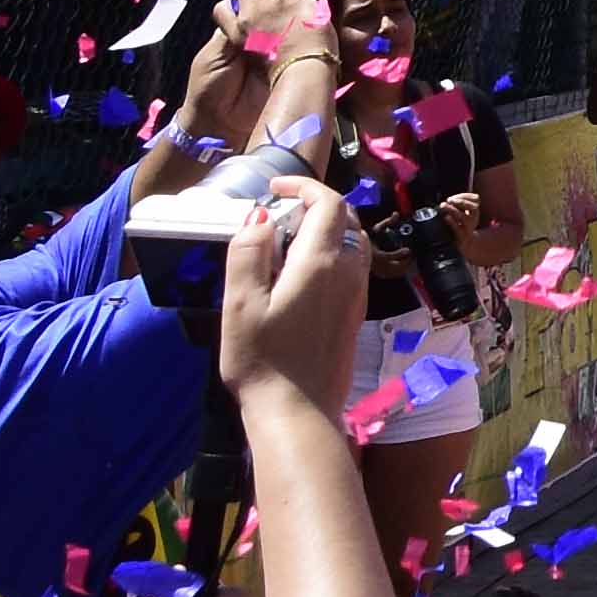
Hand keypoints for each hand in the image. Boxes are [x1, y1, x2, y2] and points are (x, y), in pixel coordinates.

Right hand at [214, 179, 368, 413]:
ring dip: (324, 228)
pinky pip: (351, 265)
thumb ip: (248, 254)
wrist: (297, 411)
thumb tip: (261, 217)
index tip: (274, 187)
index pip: (327, 203)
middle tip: (276, 213)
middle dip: (313, 204)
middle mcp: (349, 272)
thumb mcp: (240, 304)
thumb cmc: (262, 359)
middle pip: (344, 218)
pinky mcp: (354, 313)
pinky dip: (330, 252)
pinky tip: (300, 273)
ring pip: (352, 241)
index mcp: (322, 262)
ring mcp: (356, 293)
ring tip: (285, 240)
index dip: (303, 186)